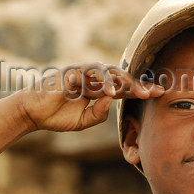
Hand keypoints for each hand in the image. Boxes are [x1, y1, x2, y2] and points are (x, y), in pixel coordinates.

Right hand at [15, 62, 163, 132]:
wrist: (33, 113)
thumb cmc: (57, 116)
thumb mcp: (83, 121)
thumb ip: (98, 114)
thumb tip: (111, 101)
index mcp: (99, 91)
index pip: (124, 88)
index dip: (141, 90)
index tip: (160, 94)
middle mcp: (93, 79)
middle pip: (121, 77)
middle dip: (138, 85)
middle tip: (153, 93)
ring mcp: (82, 74)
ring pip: (108, 72)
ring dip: (123, 81)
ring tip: (136, 92)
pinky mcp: (71, 72)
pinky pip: (89, 73)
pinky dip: (101, 81)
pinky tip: (110, 92)